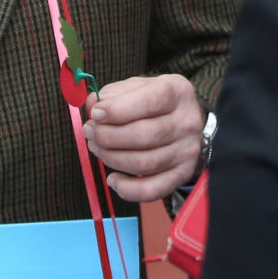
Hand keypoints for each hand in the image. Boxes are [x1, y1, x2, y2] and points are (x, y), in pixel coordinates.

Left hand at [85, 73, 203, 203]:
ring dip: (111, 158)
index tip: (96, 113)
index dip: (117, 110)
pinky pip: (151, 190)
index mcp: (176, 92)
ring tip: (96, 148)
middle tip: (90, 132)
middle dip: (107, 136)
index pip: (148, 101)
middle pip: (143, 135)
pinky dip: (126, 189)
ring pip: (143, 163)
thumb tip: (92, 104)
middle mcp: (187, 122)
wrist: (183, 122)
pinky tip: (113, 179)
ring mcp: (186, 151)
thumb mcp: (135, 88)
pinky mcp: (181, 174)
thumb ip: (112, 94)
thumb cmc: (153, 103)